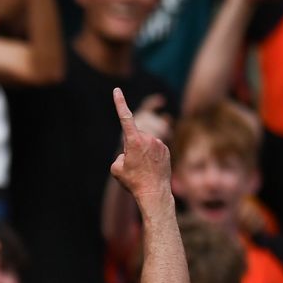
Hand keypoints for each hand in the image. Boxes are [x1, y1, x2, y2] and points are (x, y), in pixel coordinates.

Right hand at [110, 88, 172, 204]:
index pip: (125, 117)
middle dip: (131, 146)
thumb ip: (120, 156)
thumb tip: (128, 153)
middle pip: (134, 136)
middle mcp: (148, 138)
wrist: (155, 192)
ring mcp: (159, 142)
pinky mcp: (166, 148)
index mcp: (134, 140)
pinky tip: (151, 168)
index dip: (120, 103)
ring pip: (145, 143)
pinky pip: (154, 148)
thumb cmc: (134, 181)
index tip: (117, 90)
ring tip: (143, 168)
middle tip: (133, 164)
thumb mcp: (116, 169)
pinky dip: (151, 156)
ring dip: (142, 152)